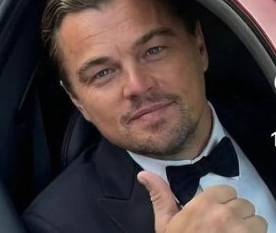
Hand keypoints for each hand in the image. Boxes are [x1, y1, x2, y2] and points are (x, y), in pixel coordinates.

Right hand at [137, 170, 267, 232]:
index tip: (215, 213)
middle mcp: (226, 214)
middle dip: (236, 215)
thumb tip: (144, 174)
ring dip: (249, 228)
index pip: (227, 191)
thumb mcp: (165, 225)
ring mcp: (242, 232)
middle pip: (244, 205)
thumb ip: (160, 197)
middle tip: (224, 228)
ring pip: (257, 220)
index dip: (222, 201)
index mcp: (204, 205)